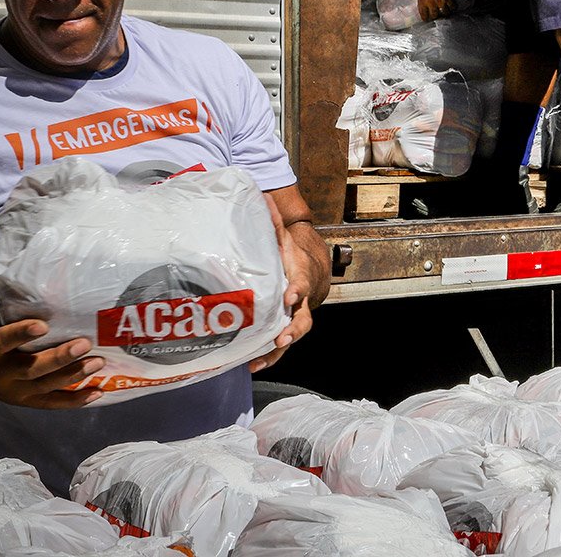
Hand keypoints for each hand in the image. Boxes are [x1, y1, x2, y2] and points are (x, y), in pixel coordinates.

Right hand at [0, 241, 103, 408]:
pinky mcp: (25, 401)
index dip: (19, 335)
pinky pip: (51, 404)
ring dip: (72, 376)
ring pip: (45, 388)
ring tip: (99, 362)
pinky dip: (74, 400)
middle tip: (85, 343)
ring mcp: (13, 392)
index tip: (43, 324)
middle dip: (58, 358)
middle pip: (30, 369)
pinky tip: (98, 392)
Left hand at [250, 195, 328, 372]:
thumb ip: (272, 222)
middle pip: (303, 318)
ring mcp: (294, 317)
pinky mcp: (284, 328)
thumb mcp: (283, 237)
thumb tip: (261, 196)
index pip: (301, 283)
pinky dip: (268, 355)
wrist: (308, 270)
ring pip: (291, 336)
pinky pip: (279, 345)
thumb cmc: (292, 255)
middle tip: (282, 337)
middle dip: (293, 329)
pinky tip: (252, 364)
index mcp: (300, 277)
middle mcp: (300, 301)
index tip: (289, 296)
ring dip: (277, 350)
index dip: (296, 290)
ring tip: (260, 360)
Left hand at [392, 0, 453, 21]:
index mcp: (422, 1)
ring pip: (445, 13)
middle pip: (434, 16)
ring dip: (445, 14)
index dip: (425, 18)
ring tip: (445, 14)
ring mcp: (441, 1)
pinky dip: (453, 7)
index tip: (426, 19)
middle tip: (436, 16)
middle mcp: (432, 3)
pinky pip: (452, 6)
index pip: (423, 15)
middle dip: (435, 17)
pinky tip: (453, 7)